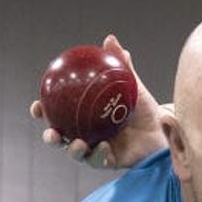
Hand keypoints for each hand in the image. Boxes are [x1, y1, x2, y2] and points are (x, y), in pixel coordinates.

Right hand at [30, 34, 167, 168]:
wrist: (164, 129)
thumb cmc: (145, 107)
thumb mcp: (133, 85)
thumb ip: (121, 66)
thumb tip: (111, 39)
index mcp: (84, 116)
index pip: (57, 113)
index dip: (42, 111)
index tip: (37, 105)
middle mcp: (86, 134)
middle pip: (60, 138)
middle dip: (51, 137)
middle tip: (51, 132)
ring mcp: (96, 150)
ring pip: (77, 154)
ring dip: (73, 150)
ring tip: (77, 143)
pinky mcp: (110, 162)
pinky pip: (100, 161)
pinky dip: (98, 155)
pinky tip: (103, 146)